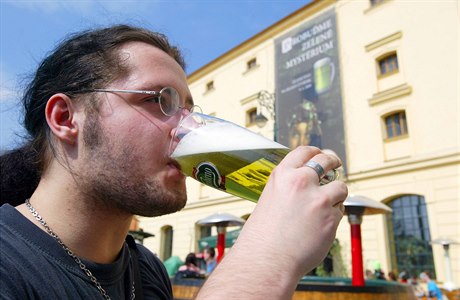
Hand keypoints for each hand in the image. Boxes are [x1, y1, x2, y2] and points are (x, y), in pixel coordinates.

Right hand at [246, 146, 346, 276]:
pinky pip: (340, 210)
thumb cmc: (264, 236)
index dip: (316, 151)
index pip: (305, 151)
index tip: (322, 154)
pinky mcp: (331, 217)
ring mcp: (318, 198)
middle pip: (327, 160)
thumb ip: (289, 188)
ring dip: (336, 195)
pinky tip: (319, 228)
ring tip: (323, 209)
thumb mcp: (271, 199)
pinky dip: (334, 216)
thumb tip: (311, 183)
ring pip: (340, 187)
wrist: (267, 260)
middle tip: (336, 165)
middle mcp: (301, 182)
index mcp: (282, 175)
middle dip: (334, 161)